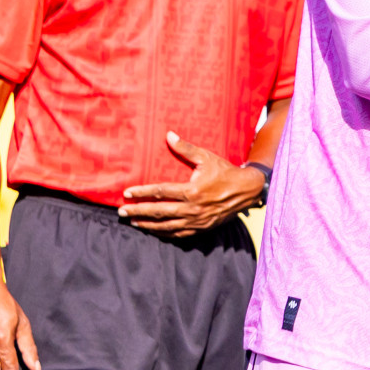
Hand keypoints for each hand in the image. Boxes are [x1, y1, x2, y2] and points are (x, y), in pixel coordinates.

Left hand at [120, 131, 264, 237]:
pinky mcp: (201, 228)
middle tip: (122, 212)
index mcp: (192, 190)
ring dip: (147, 224)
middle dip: (138, 212)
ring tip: (133, 222)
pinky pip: (178, 234)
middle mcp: (192, 208)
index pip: (160, 192)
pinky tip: (153, 230)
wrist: (247, 190)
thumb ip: (186, 148)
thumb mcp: (207, 157)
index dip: (141, 192)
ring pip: (166, 226)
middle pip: (158, 212)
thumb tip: (169, 135)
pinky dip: (163, 233)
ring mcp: (197, 221)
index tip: (127, 193)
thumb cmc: (225, 171)